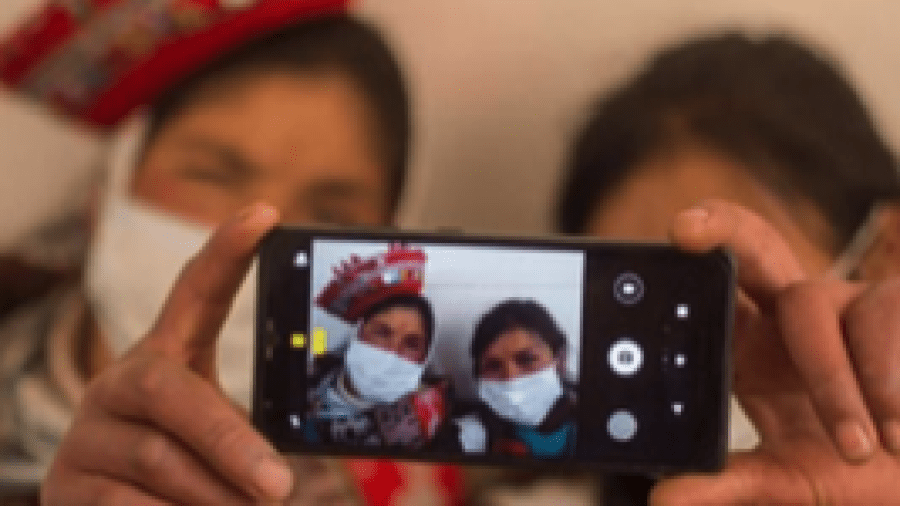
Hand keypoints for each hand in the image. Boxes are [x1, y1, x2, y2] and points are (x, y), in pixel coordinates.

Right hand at [41, 204, 310, 504]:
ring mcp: (86, 434)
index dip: (226, 254)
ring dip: (215, 497)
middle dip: (228, 440)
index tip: (265, 215)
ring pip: (159, 461)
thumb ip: (247, 440)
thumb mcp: (222, 445)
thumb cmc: (192, 477)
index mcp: (166, 361)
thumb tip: (290, 475)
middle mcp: (119, 386)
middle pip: (168, 388)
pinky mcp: (64, 487)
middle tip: (279, 485)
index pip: (194, 295)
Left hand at [651, 200, 899, 504]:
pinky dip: (888, 381)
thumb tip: (664, 500)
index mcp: (756, 347)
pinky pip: (884, 315)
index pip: (712, 291)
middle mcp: (796, 314)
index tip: (670, 235)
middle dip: (717, 228)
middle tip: (682, 230)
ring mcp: (852, 304)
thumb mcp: (798, 480)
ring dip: (834, 384)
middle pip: (751, 246)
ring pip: (811, 305)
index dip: (686, 258)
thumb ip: (734, 485)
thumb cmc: (869, 472)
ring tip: (868, 448)